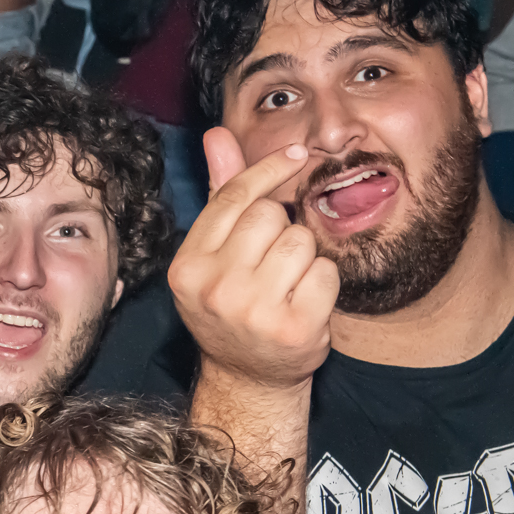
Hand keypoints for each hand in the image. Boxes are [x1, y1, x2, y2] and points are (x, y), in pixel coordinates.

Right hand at [168, 128, 337, 392]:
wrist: (248, 379)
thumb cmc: (234, 307)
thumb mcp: (214, 256)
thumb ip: (220, 195)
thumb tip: (217, 134)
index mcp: (188, 267)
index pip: (231, 198)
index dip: (267, 170)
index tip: (295, 157)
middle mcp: (214, 289)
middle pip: (269, 215)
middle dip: (281, 228)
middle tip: (272, 262)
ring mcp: (253, 312)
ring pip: (300, 241)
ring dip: (304, 257)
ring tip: (287, 284)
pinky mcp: (293, 329)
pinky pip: (325, 273)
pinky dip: (324, 284)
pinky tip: (305, 303)